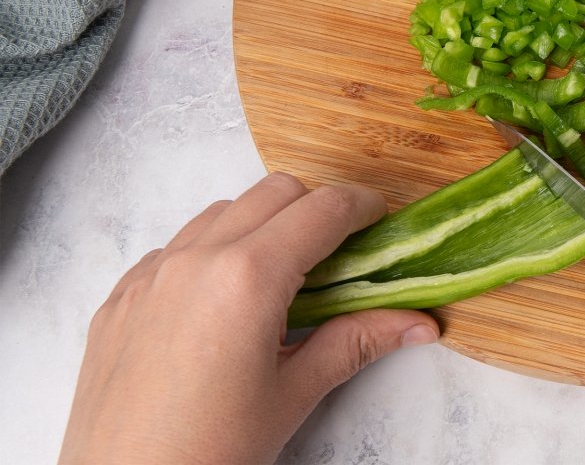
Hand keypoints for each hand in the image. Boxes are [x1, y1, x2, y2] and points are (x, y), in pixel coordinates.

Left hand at [59, 173, 439, 464]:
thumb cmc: (208, 452)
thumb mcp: (294, 394)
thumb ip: (356, 342)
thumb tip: (417, 322)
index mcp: (248, 278)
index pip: (322, 209)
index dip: (360, 207)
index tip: (378, 221)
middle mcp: (196, 260)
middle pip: (275, 192)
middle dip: (314, 210)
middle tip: (338, 255)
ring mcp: (151, 275)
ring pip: (222, 212)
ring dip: (261, 226)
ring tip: (279, 283)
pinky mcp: (121, 297)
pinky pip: (175, 247)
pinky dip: (210, 254)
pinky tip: (223, 306)